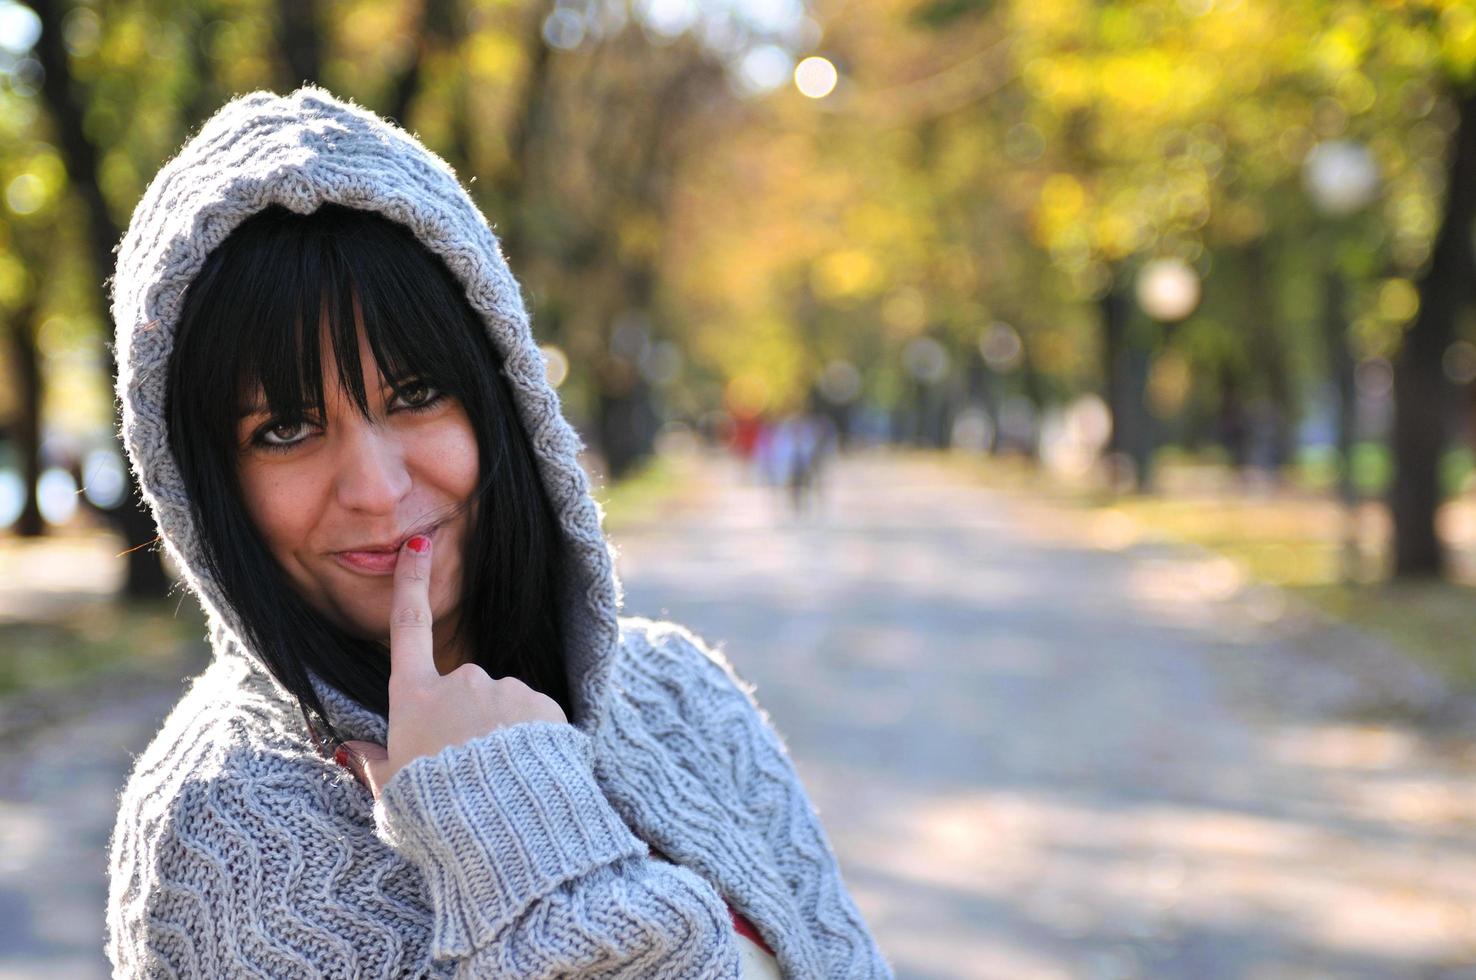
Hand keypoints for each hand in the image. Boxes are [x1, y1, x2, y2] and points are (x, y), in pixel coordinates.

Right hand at [335, 533, 566, 798]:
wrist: (503, 829)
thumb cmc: (438, 814)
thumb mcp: (393, 793)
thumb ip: (375, 764)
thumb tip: (351, 751)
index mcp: (416, 697)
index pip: (409, 629)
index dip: (412, 585)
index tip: (419, 545)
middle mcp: (462, 681)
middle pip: (463, 688)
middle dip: (467, 719)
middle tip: (467, 769)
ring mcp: (505, 689)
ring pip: (503, 704)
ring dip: (502, 731)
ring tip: (499, 776)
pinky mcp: (543, 703)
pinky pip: (536, 717)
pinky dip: (533, 739)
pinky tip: (527, 770)